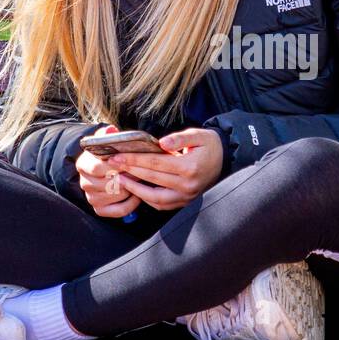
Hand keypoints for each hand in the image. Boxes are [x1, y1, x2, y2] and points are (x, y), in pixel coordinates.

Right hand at [76, 125, 141, 217]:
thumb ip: (107, 135)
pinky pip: (120, 210)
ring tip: (140, 179)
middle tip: (141, 170)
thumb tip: (110, 130)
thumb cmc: (109, 154)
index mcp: (83, 164)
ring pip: (116, 195)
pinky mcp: (100, 210)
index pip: (97, 167)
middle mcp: (84, 183)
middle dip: (128, 176)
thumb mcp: (106, 141)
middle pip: (108, 183)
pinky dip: (132, 203)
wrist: (105, 169)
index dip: (116, 165)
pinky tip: (137, 194)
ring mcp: (91, 198)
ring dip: (132, 188)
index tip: (129, 161)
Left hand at [108, 127, 223, 210]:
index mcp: (189, 167)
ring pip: (155, 197)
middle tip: (113, 164)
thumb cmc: (210, 145)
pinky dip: (147, 198)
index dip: (135, 159)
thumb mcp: (198, 135)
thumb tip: (161, 143)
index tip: (118, 155)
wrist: (226, 159)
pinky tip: (137, 189)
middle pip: (152, 178)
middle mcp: (187, 185)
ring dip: (136, 189)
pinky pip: (162, 204)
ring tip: (121, 179)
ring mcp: (187, 196)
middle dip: (130, 170)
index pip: (156, 163)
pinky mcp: (186, 202)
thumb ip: (179, 138)